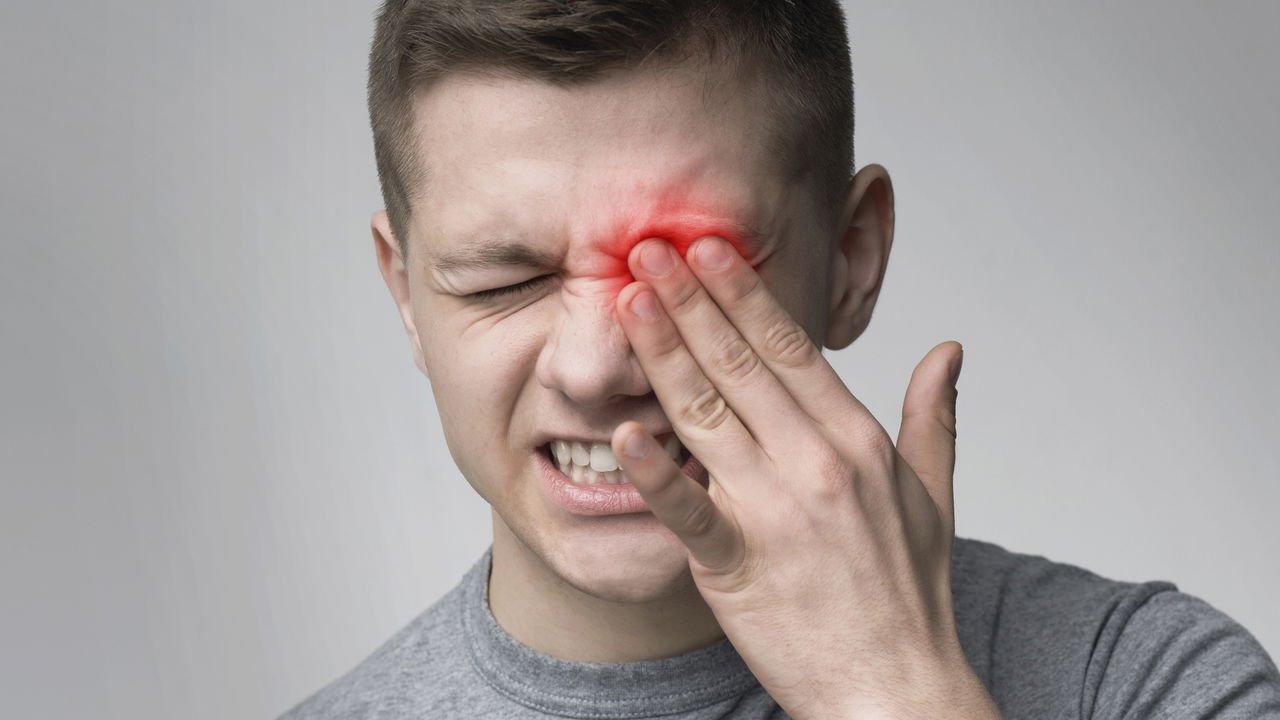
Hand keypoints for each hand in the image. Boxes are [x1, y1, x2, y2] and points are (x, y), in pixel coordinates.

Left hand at [609, 236, 1000, 718]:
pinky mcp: (740, 565)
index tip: (710, 247)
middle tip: (649, 247)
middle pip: (740, 364)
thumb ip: (933, 415)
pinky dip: (655, 472)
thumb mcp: (934, 495)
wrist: (895, 690)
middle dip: (690, 299)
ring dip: (663, 352)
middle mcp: (817, 463)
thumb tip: (948, 350)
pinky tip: (623, 431)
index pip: (791, 347)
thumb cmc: (908, 595)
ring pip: (707, 413)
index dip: (744, 292)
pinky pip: (689, 510)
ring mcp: (778, 512)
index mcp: (857, 439)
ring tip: (628, 300)